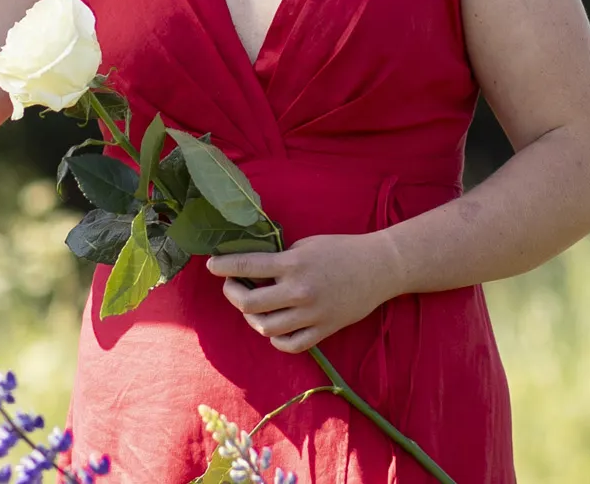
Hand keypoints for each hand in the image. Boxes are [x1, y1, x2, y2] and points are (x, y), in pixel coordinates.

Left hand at [205, 233, 402, 353]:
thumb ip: (280, 258)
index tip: (211, 265)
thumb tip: (250, 268)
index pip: (247, 266)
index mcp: (293, 263)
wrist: (379, 268)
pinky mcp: (324, 330)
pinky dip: (276, 339)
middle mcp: (299, 291)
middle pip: (250, 304)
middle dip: (232, 294)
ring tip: (252, 306)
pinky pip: (291, 344)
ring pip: (267, 328)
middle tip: (232, 286)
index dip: (223, 266)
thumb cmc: (340, 249)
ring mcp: (312, 314)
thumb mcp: (305, 244)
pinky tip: (274, 327)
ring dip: (252, 318)